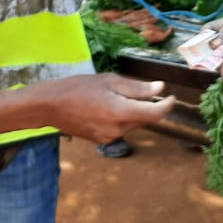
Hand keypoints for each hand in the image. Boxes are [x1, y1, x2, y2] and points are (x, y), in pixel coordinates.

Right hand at [45, 74, 175, 142]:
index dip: (167, 105)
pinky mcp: (102, 141)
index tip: (172, 97)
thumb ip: (137, 88)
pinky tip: (102, 108)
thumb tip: (160, 88)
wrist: (50, 106)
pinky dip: (118, 119)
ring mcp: (109, 138)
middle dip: (143, 105)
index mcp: (121, 112)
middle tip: (128, 89)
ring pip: (131, 124)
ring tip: (109, 97)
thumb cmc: (78, 88)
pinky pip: (119, 129)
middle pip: (143, 119)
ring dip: (130, 112)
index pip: (155, 114)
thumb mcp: (109, 81)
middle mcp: (118, 129)